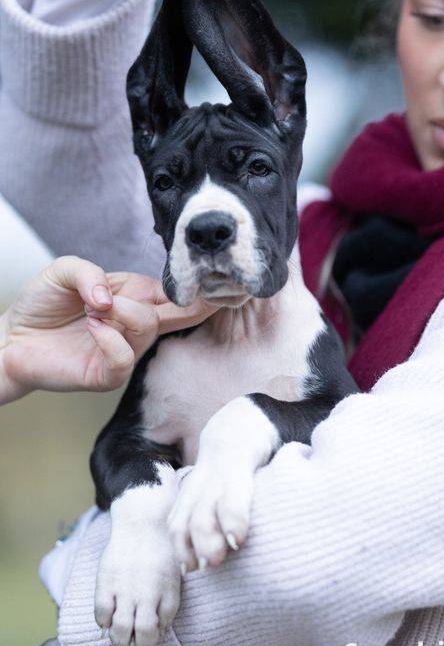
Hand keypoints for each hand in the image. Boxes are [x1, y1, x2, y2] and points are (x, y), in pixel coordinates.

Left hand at [0, 256, 215, 401]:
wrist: (12, 338)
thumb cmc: (42, 304)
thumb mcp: (65, 270)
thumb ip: (90, 273)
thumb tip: (111, 299)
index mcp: (136, 296)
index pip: (177, 293)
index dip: (199, 288)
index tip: (222, 281)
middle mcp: (136, 324)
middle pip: (179, 312)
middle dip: (194, 302)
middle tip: (175, 286)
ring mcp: (125, 350)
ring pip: (147, 327)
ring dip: (121, 311)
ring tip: (93, 309)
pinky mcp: (107, 374)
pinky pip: (124, 358)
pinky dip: (110, 339)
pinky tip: (92, 327)